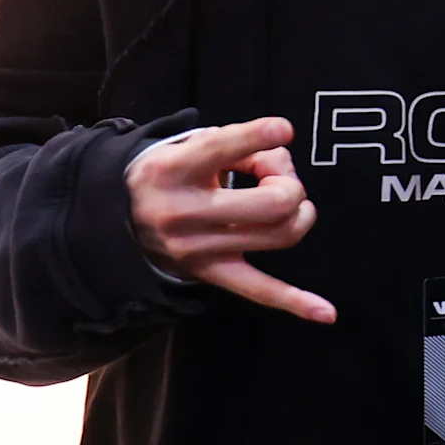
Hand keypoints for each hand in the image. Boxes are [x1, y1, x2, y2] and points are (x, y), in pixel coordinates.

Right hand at [124, 118, 332, 322]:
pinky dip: (295, 302)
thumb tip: (281, 160)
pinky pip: (259, 291)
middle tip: (277, 176)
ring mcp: (197, 249)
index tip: (286, 130)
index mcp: (170, 171)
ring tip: (283, 202)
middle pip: (273, 203)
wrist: (116, 221)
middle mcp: (181, 213)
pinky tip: (328, 314)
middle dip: (289, 184)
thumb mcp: (187, 145)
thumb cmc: (169, 174)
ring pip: (281, 234)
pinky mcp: (210, 273)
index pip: (220, 149)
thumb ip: (237, 144)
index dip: (259, 136)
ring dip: (299, 214)